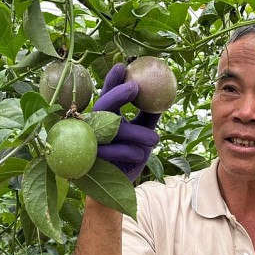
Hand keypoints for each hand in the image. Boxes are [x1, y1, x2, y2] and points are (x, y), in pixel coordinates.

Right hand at [92, 63, 160, 180]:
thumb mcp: (142, 134)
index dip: (113, 79)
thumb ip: (149, 116)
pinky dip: (127, 151)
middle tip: (135, 86)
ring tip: (154, 140)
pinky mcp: (92, 160)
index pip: (108, 94)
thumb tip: (164, 96)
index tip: (123, 65)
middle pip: (102, 104)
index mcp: (106, 117)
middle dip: (117, 93)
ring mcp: (91, 142)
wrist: (118, 189)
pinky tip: (140, 155)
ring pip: (110, 129)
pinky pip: (109, 151)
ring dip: (134, 132)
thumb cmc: (130, 158)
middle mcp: (95, 126)